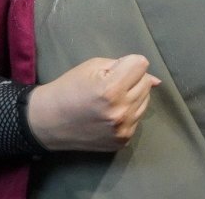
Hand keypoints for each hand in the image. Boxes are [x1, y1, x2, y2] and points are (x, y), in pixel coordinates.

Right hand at [26, 54, 160, 151]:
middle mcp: (121, 111)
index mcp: (111, 89)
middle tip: (110, 84)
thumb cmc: (69, 88)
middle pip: (146, 83)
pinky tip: (110, 113)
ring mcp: (123, 129)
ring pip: (146, 101)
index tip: (114, 69)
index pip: (141, 64)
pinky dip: (128, 112)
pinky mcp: (123, 141)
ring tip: (111, 99)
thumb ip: (124, 67)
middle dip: (132, 79)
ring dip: (132, 96)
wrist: (49, 121)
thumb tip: (155, 80)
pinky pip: (137, 118)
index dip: (128, 63)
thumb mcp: (92, 67)